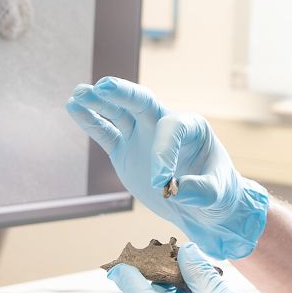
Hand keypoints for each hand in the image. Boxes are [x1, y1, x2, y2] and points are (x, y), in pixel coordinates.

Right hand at [66, 77, 268, 259]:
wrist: (204, 205)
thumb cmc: (218, 193)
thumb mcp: (218, 193)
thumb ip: (202, 190)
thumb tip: (177, 190)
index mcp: (192, 128)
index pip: (174, 128)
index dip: (165, 152)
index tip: (162, 183)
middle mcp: (165, 123)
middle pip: (142, 102)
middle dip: (124, 94)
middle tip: (104, 87)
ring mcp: (142, 134)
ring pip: (119, 113)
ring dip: (99, 102)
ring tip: (79, 93)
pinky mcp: (125, 149)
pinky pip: (105, 133)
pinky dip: (90, 121)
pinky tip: (73, 106)